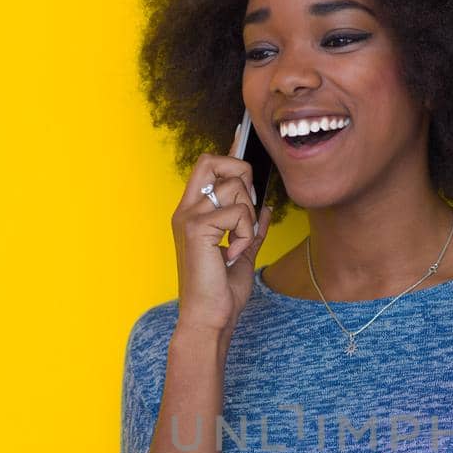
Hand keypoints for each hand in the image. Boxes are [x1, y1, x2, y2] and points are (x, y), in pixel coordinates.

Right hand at [172, 123, 272, 339]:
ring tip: (238, 247)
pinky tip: (234, 255)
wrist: (210, 318)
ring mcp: (188, 216)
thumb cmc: (221, 293)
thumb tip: (267, 208)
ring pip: (235, 187)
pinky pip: (239, 213)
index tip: (242, 134)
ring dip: (249, 219)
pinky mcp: (196, 227)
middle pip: (212, 160)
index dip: (228, 152)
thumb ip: (253, 229)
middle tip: (248, 210)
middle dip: (240, 173)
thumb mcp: (244, 254)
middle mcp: (186, 209)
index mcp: (193, 213)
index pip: (207, 167)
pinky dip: (246, 235)